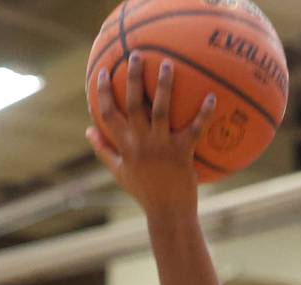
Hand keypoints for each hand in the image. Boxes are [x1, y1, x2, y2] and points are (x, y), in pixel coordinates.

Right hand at [86, 54, 215, 213]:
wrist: (168, 213)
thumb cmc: (144, 193)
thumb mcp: (119, 173)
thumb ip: (104, 150)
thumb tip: (88, 131)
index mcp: (124, 145)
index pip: (107, 113)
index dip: (103, 91)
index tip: (102, 71)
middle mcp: (141, 142)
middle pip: (133, 102)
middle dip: (132, 76)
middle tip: (136, 54)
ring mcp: (162, 146)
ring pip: (161, 109)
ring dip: (164, 85)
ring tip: (168, 64)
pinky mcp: (182, 152)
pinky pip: (194, 128)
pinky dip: (204, 113)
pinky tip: (212, 97)